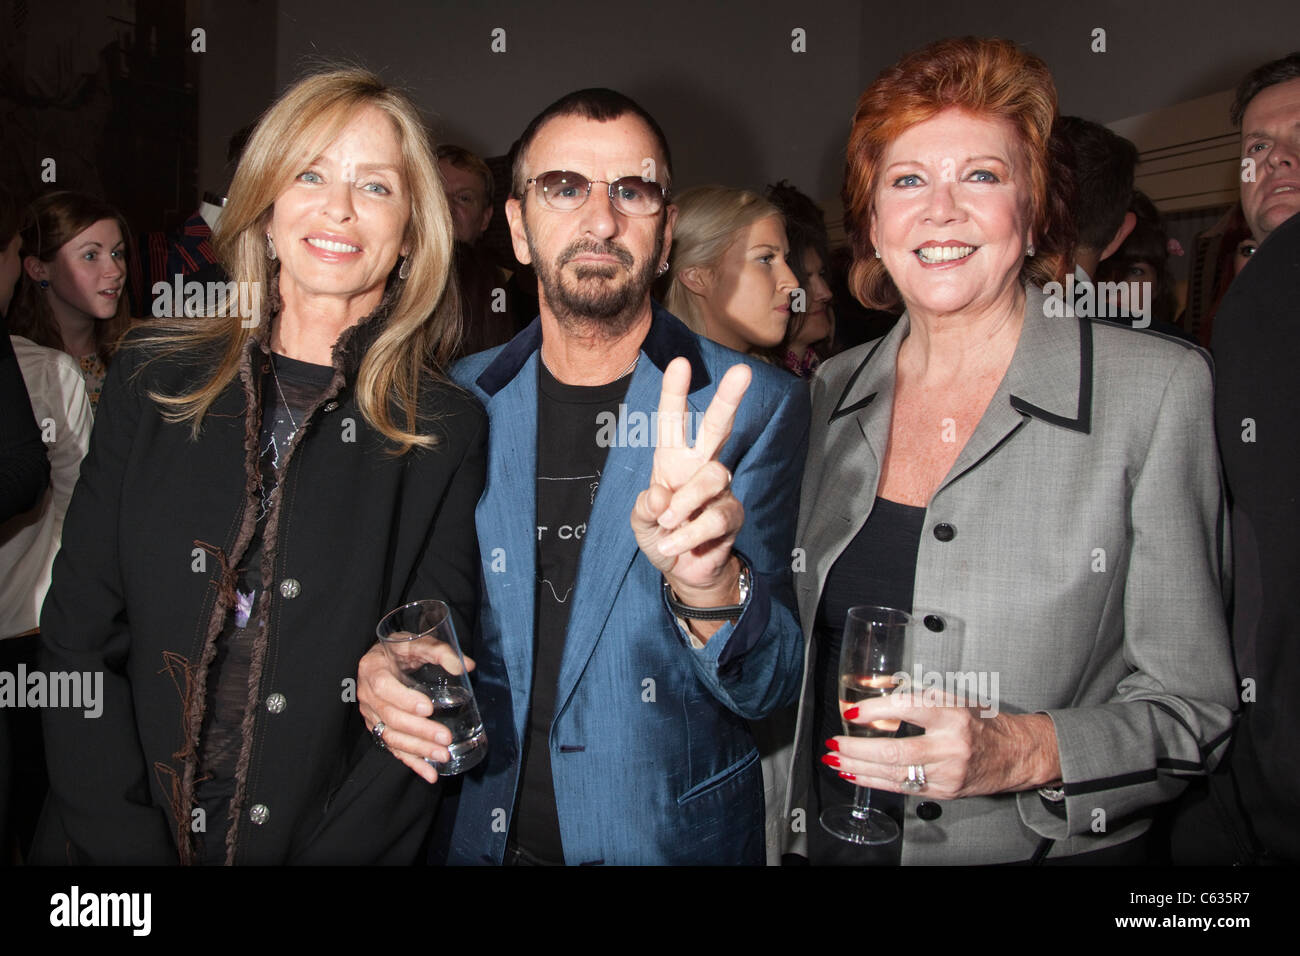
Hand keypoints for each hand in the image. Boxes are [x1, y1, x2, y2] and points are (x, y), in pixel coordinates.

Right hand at [356, 642, 475, 783]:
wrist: (381, 657)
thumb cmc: (400, 649)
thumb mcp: (416, 642)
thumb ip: (440, 652)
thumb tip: (467, 666)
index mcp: (372, 669)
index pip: (384, 688)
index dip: (405, 700)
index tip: (428, 708)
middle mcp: (367, 695)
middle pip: (390, 718)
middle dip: (419, 731)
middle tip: (444, 738)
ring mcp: (370, 715)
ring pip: (391, 737)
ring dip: (417, 750)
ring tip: (443, 756)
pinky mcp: (378, 729)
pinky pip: (393, 749)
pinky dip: (412, 763)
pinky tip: (430, 773)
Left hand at [630, 357, 751, 603]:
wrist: (682, 571)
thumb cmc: (660, 535)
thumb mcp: (639, 521)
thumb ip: (645, 507)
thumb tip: (662, 497)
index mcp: (672, 460)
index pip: (673, 421)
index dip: (675, 393)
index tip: (680, 363)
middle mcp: (700, 466)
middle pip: (718, 427)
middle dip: (728, 399)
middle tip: (742, 372)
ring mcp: (720, 489)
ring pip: (712, 477)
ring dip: (685, 505)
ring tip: (667, 526)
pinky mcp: (733, 514)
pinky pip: (715, 517)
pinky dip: (688, 535)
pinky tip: (675, 545)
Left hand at [824, 692, 1059, 798]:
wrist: (1015, 754)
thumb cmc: (981, 722)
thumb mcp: (951, 698)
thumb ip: (913, 695)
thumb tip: (870, 689)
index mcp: (953, 715)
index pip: (910, 708)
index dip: (877, 710)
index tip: (853, 711)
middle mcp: (951, 746)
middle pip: (897, 751)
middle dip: (858, 749)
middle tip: (835, 742)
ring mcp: (948, 773)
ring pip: (896, 774)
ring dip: (859, 767)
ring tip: (836, 758)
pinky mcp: (944, 791)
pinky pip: (902, 788)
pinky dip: (874, 781)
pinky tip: (854, 774)